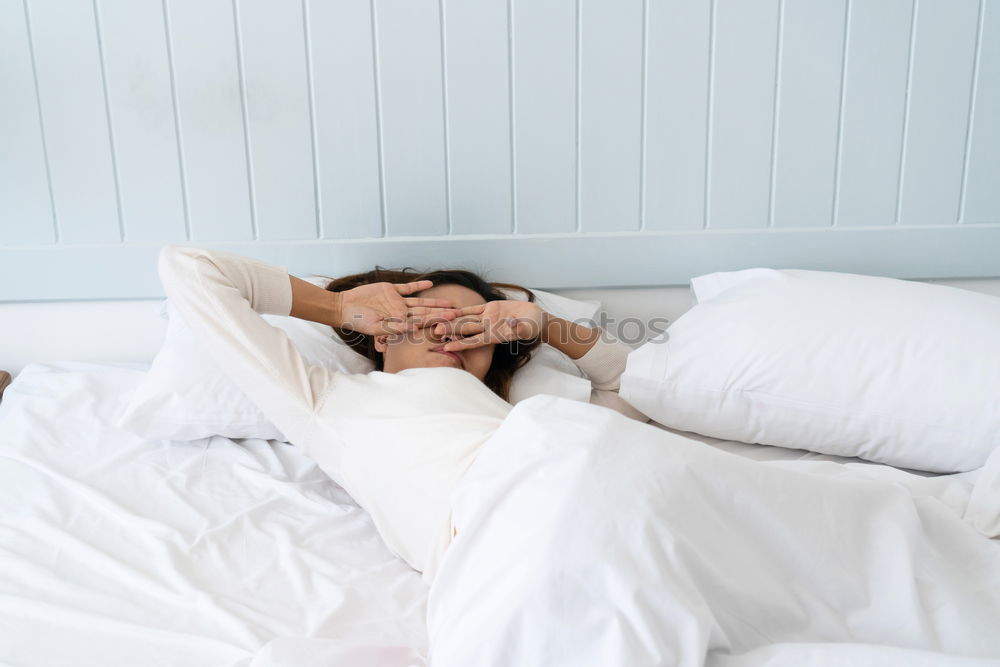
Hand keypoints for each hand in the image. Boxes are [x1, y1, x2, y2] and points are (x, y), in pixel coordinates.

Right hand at [335, 280, 457, 334]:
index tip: (451, 321)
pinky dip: (419, 285)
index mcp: (399, 323)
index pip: (422, 322)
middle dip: (441, 313)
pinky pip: (408, 288)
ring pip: (420, 302)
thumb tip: (414, 329)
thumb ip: (395, 327)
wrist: (345, 306)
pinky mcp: (391, 290)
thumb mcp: (376, 327)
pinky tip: (431, 283)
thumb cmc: (358, 321)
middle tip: (458, 314)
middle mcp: (401, 313)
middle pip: (425, 312)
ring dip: (434, 302)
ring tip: (449, 302)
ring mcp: (397, 301)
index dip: (436, 321)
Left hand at [433, 300, 545, 351]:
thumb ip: (518, 327)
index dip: (461, 343)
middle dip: (450, 330)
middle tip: (433, 332)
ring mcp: (487, 318)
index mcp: (495, 335)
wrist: (535, 319)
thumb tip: (510, 325)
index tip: (446, 347)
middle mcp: (487, 328)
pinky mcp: (489, 308)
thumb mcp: (528, 327)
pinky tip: (448, 309)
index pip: (474, 340)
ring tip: (434, 320)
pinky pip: (472, 309)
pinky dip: (461, 309)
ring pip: (465, 319)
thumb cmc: (533, 326)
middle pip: (465, 329)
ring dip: (451, 320)